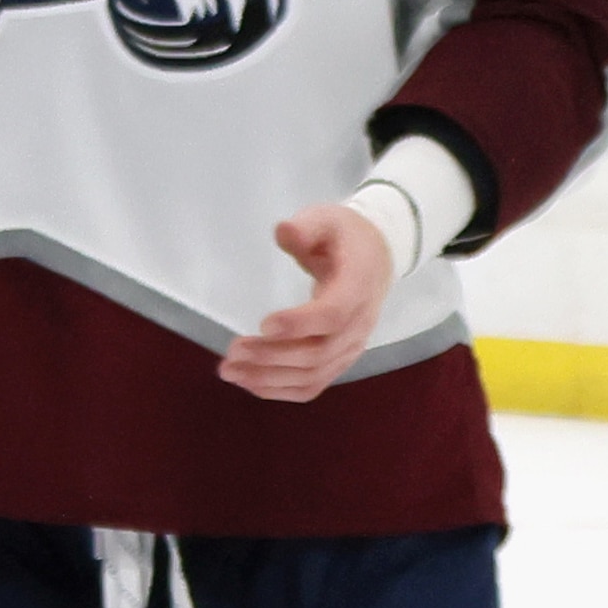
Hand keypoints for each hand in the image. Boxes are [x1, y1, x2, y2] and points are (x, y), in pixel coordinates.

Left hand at [221, 201, 392, 401]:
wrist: (377, 257)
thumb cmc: (344, 236)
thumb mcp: (327, 218)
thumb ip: (307, 226)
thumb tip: (285, 233)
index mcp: (357, 287)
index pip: (333, 315)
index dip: (300, 324)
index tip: (263, 324)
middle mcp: (359, 325)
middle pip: (318, 353)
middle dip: (273, 356)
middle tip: (232, 351)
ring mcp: (351, 346)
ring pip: (314, 375)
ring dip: (270, 378)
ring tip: (230, 371)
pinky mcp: (340, 358)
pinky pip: (314, 383)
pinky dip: (282, 389)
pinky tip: (251, 383)